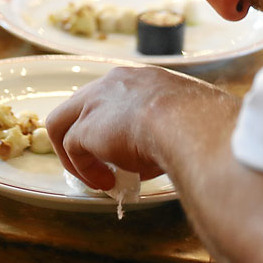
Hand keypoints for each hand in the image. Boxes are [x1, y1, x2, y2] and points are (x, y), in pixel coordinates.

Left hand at [46, 64, 236, 190]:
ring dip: (73, 152)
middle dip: (85, 132)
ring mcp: (94, 103)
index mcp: (141, 79)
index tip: (127, 144)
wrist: (188, 122)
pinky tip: (107, 183)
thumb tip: (169, 151)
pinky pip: (72, 149)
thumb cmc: (200, 123)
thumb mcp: (188, 118)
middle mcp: (111, 83)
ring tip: (92, 174)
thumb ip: (172, 127)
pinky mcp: (86, 128)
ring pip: (62, 122)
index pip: (116, 94)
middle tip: (100, 159)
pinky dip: (84, 170)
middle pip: (81, 103)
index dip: (116, 121)